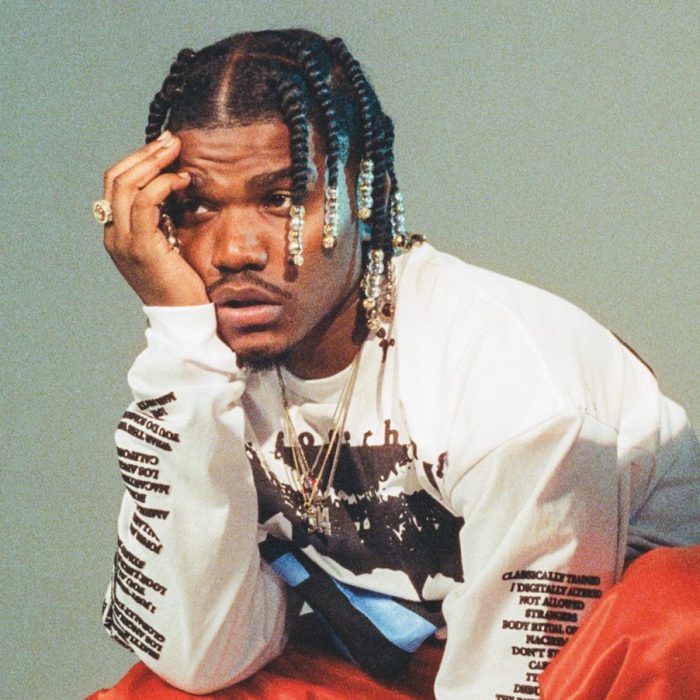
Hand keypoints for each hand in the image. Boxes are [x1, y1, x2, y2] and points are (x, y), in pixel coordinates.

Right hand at [102, 132, 207, 306]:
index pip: (116, 184)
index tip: (164, 148)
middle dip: (145, 154)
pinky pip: (145, 204)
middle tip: (171, 140)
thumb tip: (175, 184)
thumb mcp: (169, 244)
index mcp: (117, 233)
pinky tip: (182, 181)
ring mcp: (124, 242)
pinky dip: (163, 185)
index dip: (138, 160)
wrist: (182, 318)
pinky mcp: (142, 248)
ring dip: (153, 162)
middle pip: (116, 178)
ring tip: (176, 150)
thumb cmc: (182, 283)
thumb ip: (162, 218)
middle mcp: (114, 235)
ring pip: (126, 185)